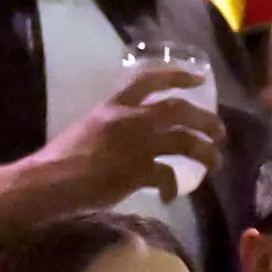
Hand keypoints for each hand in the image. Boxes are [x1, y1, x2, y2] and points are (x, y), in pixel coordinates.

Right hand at [35, 63, 223, 209]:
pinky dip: (172, 187)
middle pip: (179, 109)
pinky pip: (167, 177)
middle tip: (219, 130)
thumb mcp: (90, 127)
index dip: (178, 76)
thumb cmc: (63, 156)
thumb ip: (113, 126)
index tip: (199, 78)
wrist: (52, 179)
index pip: (151, 80)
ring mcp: (136, 144)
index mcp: (114, 104)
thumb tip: (129, 138)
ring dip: (205, 150)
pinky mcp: (138, 171)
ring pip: (184, 140)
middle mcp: (129, 118)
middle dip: (204, 118)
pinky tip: (170, 195)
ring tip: (215, 160)